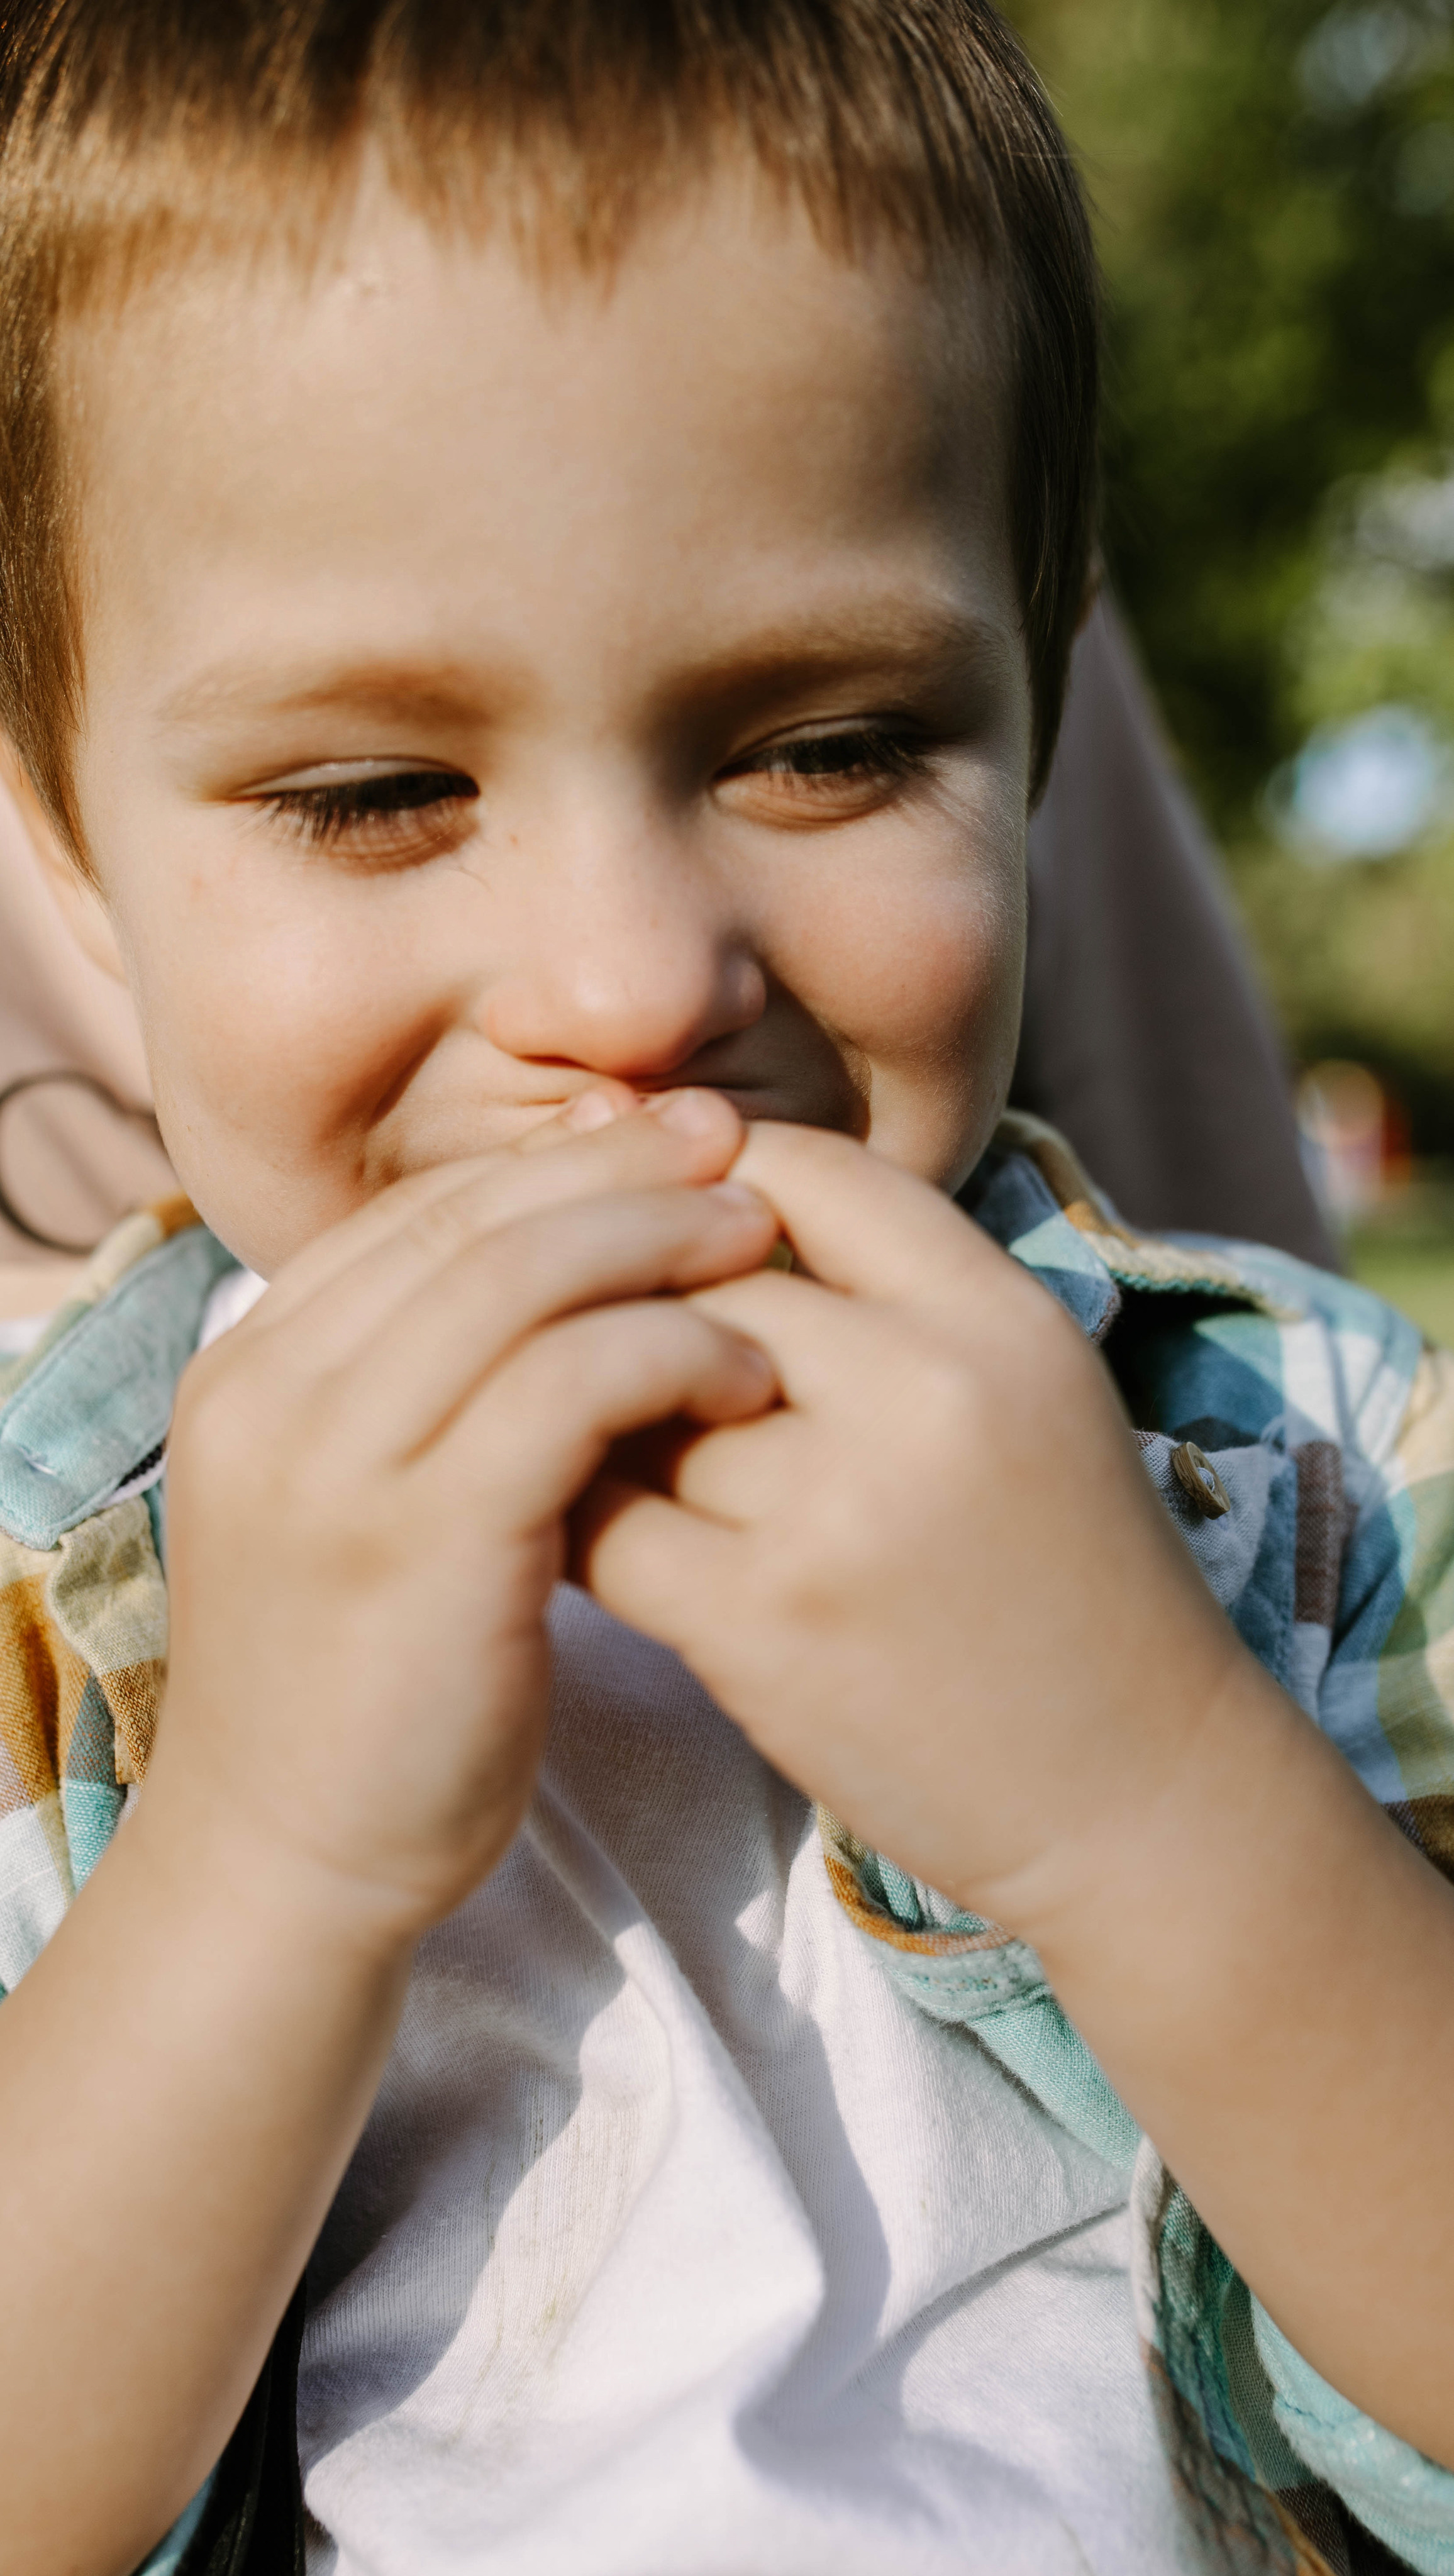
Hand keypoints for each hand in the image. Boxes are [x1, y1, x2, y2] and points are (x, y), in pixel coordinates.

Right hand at [151, 1089, 778, 1941]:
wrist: (293, 1864)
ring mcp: (332, 1460)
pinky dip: (669, 1352)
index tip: (665, 1141)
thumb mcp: (367, 1505)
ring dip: (657, 1242)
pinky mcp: (419, 1535)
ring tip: (763, 1242)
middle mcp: (272, 1390)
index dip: (550, 1163)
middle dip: (615, 1169)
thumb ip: (423, 1394)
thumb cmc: (366, 1687)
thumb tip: (565, 1280)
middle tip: (733, 1146)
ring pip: (517, 1278)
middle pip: (467, 1220)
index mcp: (252, 1366)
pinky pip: (565, 1386)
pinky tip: (746, 1370)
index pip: (416, 1212)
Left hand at [574, 1120, 1247, 1931]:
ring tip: (616, 1460)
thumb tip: (706, 1202)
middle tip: (623, 1371)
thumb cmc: (1069, 1585)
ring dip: (608, 1428)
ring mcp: (841, 1507)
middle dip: (645, 1321)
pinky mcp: (765, 1621)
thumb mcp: (1029, 1396)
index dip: (716, 1190)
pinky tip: (599, 1540)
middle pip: (698, 1280)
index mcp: (1003, 1317)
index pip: (803, 1167)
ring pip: (636, 1399)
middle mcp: (928, 1389)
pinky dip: (580, 1525)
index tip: (678, 1242)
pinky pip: (604, 1523)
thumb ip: (897, 1300)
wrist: (1142, 1798)